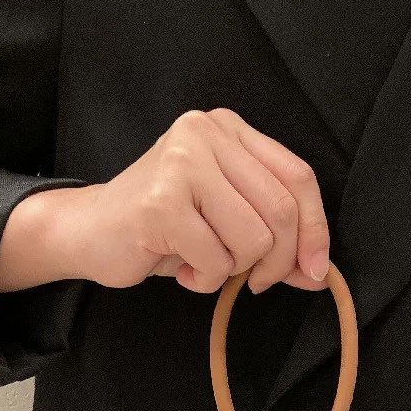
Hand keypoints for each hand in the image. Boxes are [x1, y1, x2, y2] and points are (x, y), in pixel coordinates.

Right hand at [0, 108, 330, 296]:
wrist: (91, 231)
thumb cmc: (165, 227)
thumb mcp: (229, 223)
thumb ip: (276, 239)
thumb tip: (319, 273)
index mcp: (228, 129)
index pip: (298, 177)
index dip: (315, 229)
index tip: (316, 270)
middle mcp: (205, 134)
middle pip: (280, 211)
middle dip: (277, 262)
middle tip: (254, 281)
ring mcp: (180, 163)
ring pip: (253, 239)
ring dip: (234, 270)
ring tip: (204, 263)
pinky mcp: (160, 202)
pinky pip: (216, 260)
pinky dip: (206, 280)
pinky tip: (182, 268)